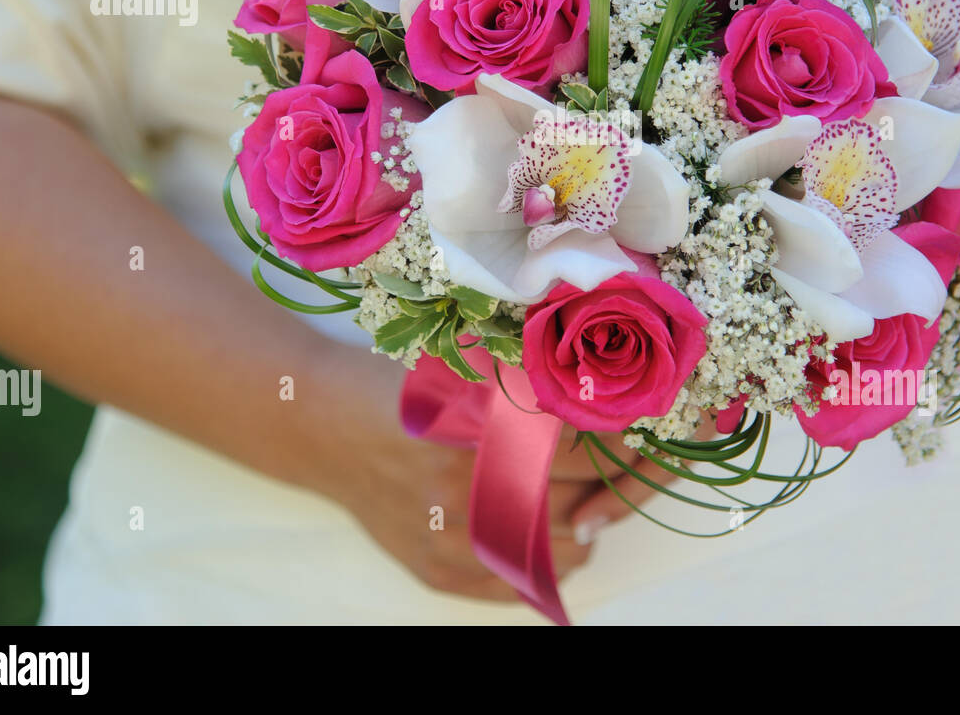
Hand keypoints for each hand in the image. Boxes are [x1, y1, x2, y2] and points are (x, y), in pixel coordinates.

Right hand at [304, 346, 686, 601]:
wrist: (327, 428)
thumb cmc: (401, 389)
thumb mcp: (466, 374)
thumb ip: (528, 395)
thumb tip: (605, 413)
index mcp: (475, 435)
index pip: (573, 450)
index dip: (610, 439)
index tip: (632, 425)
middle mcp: (464, 494)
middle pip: (568, 502)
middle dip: (604, 481)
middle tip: (622, 460)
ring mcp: (449, 542)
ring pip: (554, 551)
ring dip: (585, 526)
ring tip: (593, 499)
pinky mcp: (437, 572)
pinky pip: (519, 585)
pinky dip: (552, 566)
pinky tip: (562, 538)